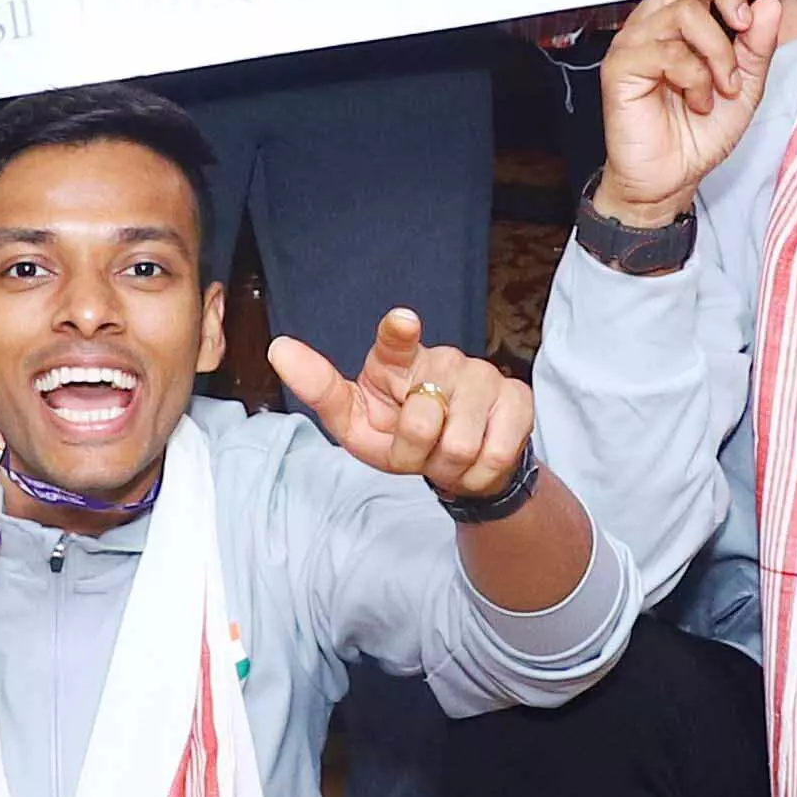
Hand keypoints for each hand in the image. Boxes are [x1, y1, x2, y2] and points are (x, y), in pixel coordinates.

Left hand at [269, 309, 538, 504]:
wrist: (459, 463)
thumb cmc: (399, 435)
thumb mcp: (355, 423)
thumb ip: (321, 389)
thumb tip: (278, 347)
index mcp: (396, 362)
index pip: (396, 342)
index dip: (399, 333)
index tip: (402, 323)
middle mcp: (443, 360)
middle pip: (423, 423)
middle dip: (417, 456)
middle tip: (421, 450)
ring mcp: (484, 376)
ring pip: (460, 445)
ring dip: (448, 468)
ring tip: (447, 455)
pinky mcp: (518, 399)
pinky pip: (495, 453)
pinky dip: (479, 473)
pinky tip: (477, 458)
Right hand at [595, 0, 796, 230]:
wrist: (669, 177)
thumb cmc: (702, 128)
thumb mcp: (748, 84)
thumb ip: (758, 44)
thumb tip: (766, 2)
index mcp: (688, 14)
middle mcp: (659, 17)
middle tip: (743, 24)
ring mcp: (638, 39)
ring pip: (687, 13)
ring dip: (718, 53)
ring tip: (720, 87)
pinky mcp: (624, 64)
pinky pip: (668, 49)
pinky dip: (695, 76)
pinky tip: (696, 98)